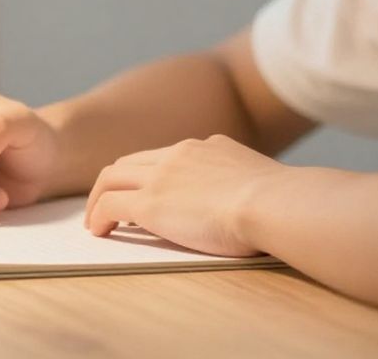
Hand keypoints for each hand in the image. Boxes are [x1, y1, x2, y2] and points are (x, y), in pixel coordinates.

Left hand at [84, 135, 282, 257]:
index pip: (165, 156)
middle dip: (117, 181)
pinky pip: (110, 203)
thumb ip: (245, 185)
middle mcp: (180, 153)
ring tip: (95, 220)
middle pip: (132, 161)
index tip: (145, 190)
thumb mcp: (261, 182)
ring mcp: (162, 176)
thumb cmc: (282, 204)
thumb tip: (252, 201)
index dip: (149, 174)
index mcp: (208, 147)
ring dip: (99, 197)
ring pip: (112, 177)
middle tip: (109, 203)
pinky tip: (98, 230)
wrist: (275, 203)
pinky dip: (98, 215)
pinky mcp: (150, 203)